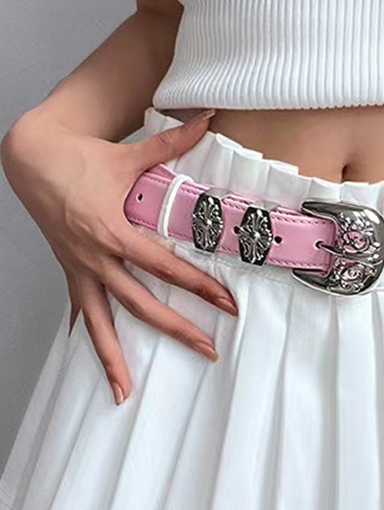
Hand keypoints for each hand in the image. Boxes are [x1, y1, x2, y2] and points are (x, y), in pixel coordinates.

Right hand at [0, 108, 237, 405]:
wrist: (31, 158)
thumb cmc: (80, 158)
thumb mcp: (129, 153)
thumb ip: (173, 142)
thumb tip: (209, 118)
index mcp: (113, 231)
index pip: (164, 267)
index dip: (197, 286)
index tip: (226, 305)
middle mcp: (96, 257)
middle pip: (140, 304)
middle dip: (176, 330)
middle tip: (208, 351)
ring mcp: (79, 268)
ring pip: (99, 322)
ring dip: (114, 357)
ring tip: (125, 392)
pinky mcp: (70, 270)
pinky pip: (80, 311)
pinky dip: (89, 337)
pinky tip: (100, 363)